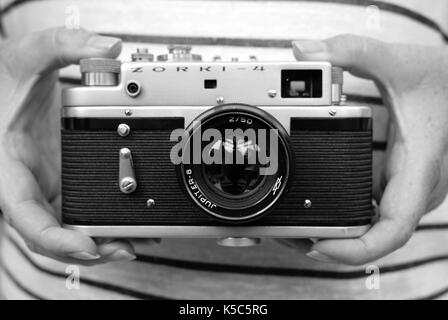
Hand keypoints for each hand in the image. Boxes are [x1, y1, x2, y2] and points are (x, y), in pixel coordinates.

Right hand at [0, 27, 137, 264]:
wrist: (4, 86)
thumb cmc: (6, 80)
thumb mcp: (29, 56)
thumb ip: (64, 46)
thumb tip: (109, 49)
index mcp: (11, 167)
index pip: (25, 216)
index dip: (54, 238)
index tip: (88, 245)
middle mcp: (28, 185)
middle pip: (51, 235)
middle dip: (87, 249)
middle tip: (127, 247)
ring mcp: (45, 188)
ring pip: (67, 230)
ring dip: (98, 242)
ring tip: (136, 240)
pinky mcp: (61, 185)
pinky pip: (78, 214)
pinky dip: (99, 225)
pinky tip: (127, 224)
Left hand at [290, 35, 447, 265]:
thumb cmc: (444, 82)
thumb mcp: (400, 62)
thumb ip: (352, 51)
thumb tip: (304, 51)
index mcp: (418, 168)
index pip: (393, 229)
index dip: (356, 249)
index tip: (318, 247)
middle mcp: (414, 189)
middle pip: (373, 237)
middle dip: (330, 244)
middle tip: (287, 235)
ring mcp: (406, 189)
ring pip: (371, 228)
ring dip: (335, 234)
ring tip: (292, 226)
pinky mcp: (398, 184)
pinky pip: (372, 212)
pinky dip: (344, 216)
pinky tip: (317, 208)